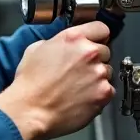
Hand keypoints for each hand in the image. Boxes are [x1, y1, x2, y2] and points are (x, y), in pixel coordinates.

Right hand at [0, 21, 114, 139]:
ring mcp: (99, 73)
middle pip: (105, 50)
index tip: (96, 42)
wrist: (30, 111)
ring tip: (78, 86)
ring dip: (97, 77)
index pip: (101, 28)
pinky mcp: (104, 93)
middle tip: (80, 70)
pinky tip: (82, 97)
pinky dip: (99, 93)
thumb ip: (58, 42)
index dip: (97, 37)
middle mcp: (89, 53)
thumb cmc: (30, 84)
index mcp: (74, 38)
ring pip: (107, 71)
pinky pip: (108, 89)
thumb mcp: (37, 49)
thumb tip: (65, 45)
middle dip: (96, 59)